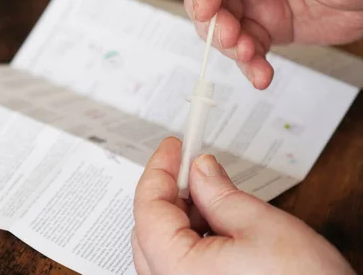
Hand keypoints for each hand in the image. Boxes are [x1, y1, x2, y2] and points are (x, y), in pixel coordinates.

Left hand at [131, 137, 355, 274]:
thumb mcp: (261, 226)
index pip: (148, 208)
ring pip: (163, 246)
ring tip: (212, 195)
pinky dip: (192, 238)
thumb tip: (200, 169)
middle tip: (192, 166)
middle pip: (150, 227)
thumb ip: (220, 193)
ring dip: (182, 215)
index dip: (159, 170)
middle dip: (170, 192)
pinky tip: (216, 224)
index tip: (173, 147)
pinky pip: (179, 264)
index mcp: (177, 269)